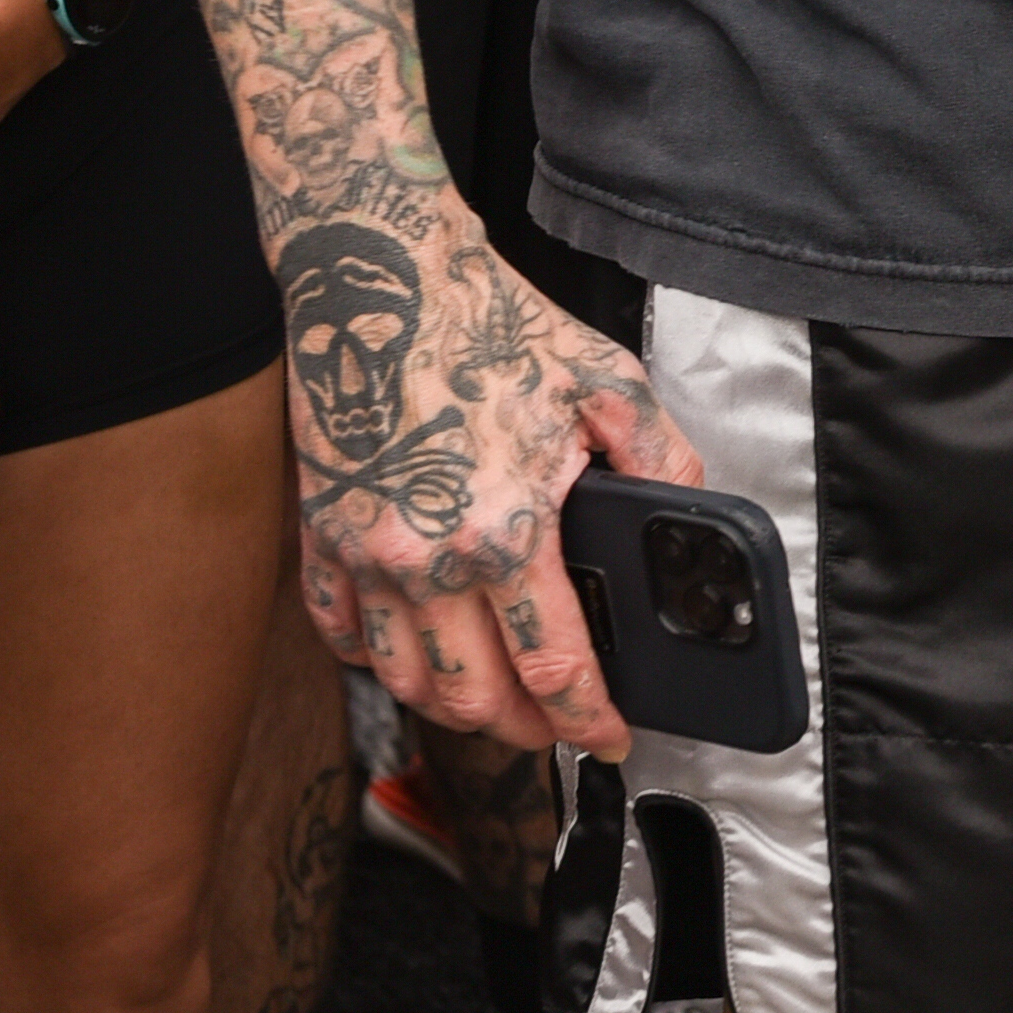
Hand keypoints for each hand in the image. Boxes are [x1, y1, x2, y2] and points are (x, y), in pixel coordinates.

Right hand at [280, 194, 701, 759]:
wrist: (379, 275)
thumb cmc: (486, 323)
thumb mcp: (607, 384)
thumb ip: (662, 463)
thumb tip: (691, 523)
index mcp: (506, 529)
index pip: (553, 668)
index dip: (587, 720)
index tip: (608, 737)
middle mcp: (428, 558)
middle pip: (475, 699)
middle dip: (527, 728)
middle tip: (557, 720)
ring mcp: (365, 554)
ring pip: (405, 684)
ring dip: (456, 707)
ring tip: (495, 697)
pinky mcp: (321, 535)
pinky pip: (341, 636)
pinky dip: (377, 662)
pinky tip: (412, 651)